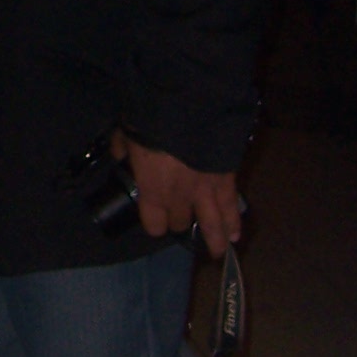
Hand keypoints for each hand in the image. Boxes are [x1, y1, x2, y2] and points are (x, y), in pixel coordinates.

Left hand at [120, 132, 240, 257]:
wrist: (187, 106)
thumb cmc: (151, 120)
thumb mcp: (127, 133)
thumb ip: (123, 148)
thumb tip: (120, 153)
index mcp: (152, 190)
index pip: (154, 224)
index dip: (155, 224)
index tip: (155, 220)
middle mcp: (179, 198)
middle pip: (181, 223)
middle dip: (180, 221)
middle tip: (181, 218)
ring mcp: (205, 190)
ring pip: (211, 223)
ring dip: (215, 238)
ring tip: (218, 251)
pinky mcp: (227, 179)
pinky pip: (231, 206)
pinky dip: (234, 221)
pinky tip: (236, 235)